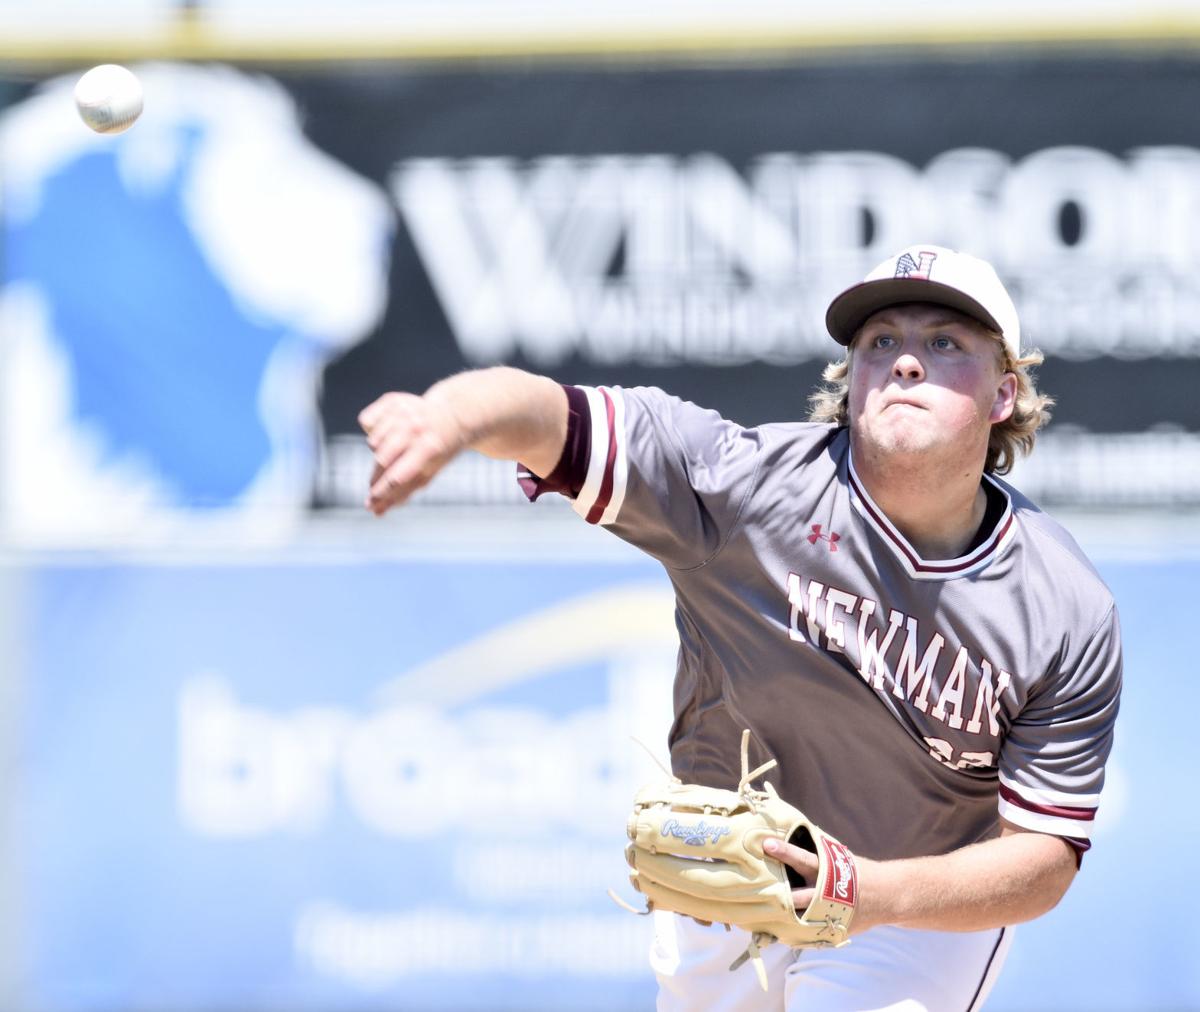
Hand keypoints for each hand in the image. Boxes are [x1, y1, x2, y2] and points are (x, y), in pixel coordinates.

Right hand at [358, 391, 465, 514]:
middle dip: (376, 476)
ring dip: (380, 450)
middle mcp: (416, 427)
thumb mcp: (428, 473)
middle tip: (376, 482)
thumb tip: (375, 511)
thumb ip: (401, 493)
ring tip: (397, 447)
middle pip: (382, 460)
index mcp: (429, 448)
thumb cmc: (438, 452)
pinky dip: (374, 429)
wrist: (451, 415)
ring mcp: (403, 411)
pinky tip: (391, 429)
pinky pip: (366, 422)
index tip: (370, 502)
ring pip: (372, 442)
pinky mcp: (391, 400)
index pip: (398, 476)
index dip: (381, 492)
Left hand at [763, 837, 885, 935]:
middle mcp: (825, 894)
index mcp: (827, 872)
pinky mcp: (830, 931)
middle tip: (752, 891)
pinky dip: (788, 934)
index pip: (803, 859)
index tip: (766, 844)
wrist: (886, 897)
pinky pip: (805, 935)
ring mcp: (828, 915)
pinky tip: (770, 932)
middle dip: (776, 895)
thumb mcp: (838, 858)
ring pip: (797, 919)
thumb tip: (789, 830)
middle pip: (796, 896)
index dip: (785, 852)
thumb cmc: (856, 871)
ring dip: (777, 918)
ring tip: (752, 916)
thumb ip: (815, 852)